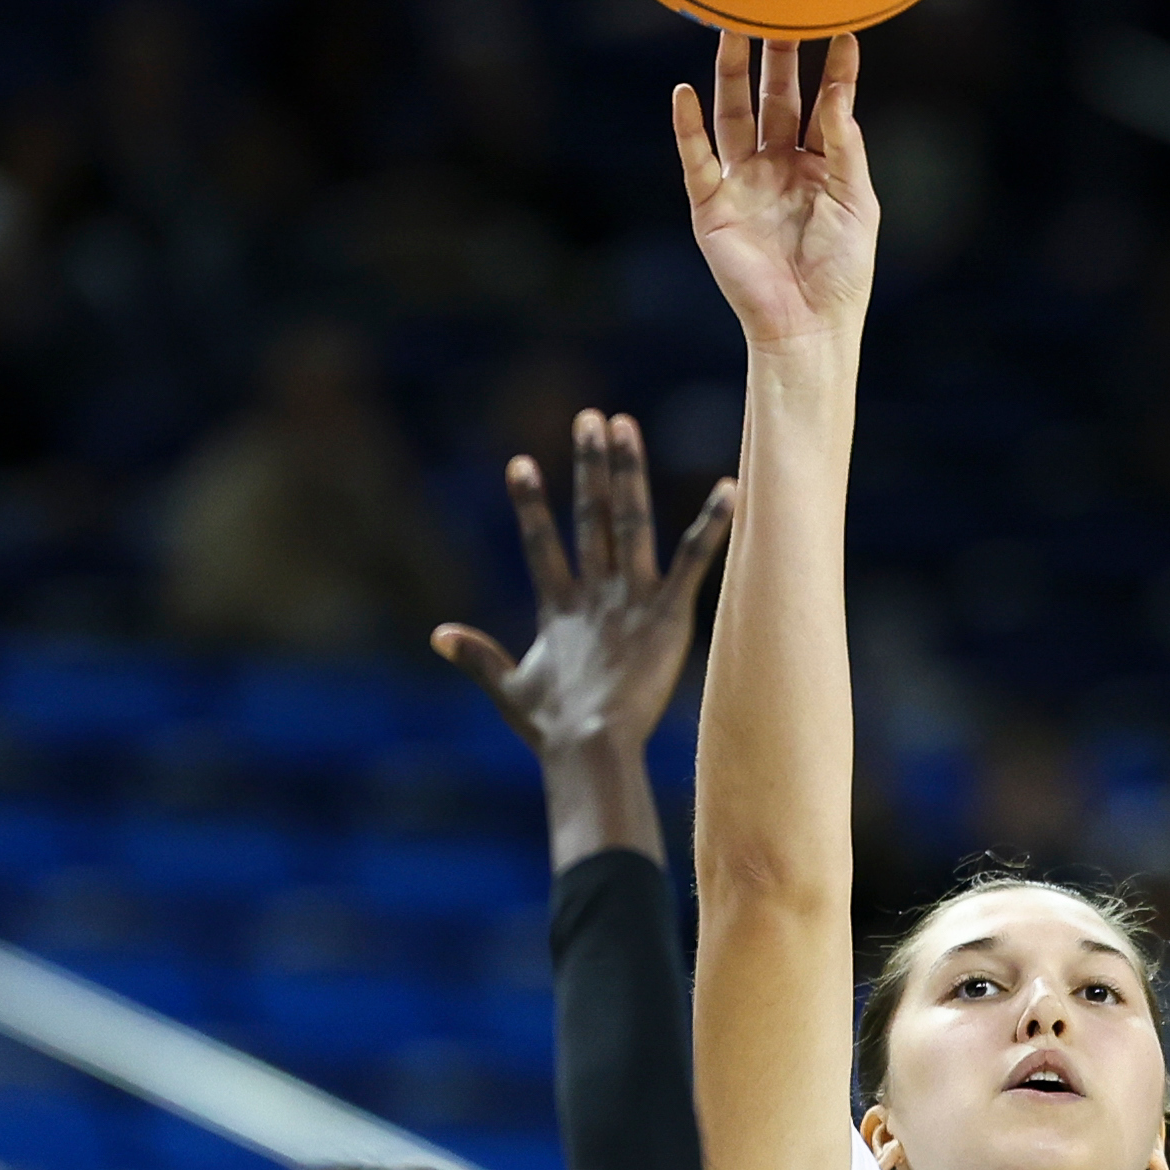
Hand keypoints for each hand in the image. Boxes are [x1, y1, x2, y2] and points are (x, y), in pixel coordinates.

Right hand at [434, 411, 731, 761]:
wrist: (591, 750)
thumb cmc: (554, 731)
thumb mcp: (509, 689)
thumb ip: (477, 657)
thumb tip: (438, 635)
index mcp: (559, 609)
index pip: (541, 545)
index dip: (531, 505)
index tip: (521, 463)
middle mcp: (595, 592)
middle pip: (590, 516)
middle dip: (589, 466)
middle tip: (590, 419)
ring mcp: (631, 599)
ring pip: (630, 522)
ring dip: (627, 472)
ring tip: (624, 426)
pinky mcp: (668, 614)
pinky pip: (696, 561)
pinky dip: (714, 524)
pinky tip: (732, 488)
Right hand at [673, 34, 878, 352]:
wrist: (807, 325)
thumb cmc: (842, 272)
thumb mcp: (856, 200)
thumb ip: (845, 145)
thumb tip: (838, 92)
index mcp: (819, 164)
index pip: (825, 102)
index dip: (833, 67)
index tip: (842, 25)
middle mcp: (779, 165)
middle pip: (773, 97)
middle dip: (775, 54)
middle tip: (778, 6)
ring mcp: (744, 183)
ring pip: (733, 116)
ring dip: (730, 74)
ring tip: (731, 28)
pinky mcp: (713, 207)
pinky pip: (696, 160)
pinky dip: (687, 128)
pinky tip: (684, 93)